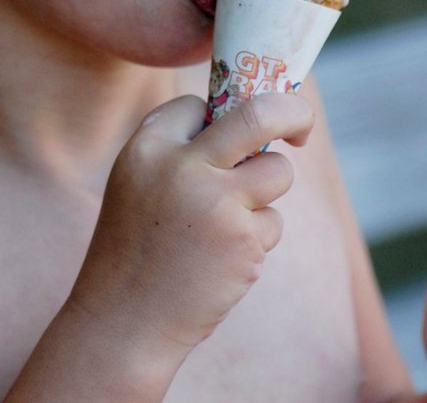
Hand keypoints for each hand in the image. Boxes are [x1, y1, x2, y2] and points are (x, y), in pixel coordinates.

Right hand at [68, 92, 313, 366]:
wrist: (125, 321)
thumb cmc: (135, 248)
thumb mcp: (137, 182)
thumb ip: (176, 150)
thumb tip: (243, 122)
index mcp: (147, 147)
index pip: (197, 105)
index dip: (213, 119)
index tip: (225, 134)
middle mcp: (181, 166)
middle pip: (260, 112)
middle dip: (294, 110)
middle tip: (302, 121)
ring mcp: (216, 202)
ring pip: (277, 171)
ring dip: (266, 192)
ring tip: (226, 223)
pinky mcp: (243, 240)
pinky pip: (272, 221)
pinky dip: (256, 238)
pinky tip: (221, 260)